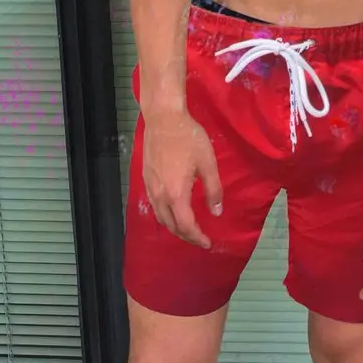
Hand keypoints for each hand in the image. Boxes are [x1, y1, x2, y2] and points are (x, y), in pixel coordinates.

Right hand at [142, 110, 222, 248]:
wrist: (164, 119)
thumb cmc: (189, 139)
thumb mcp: (208, 163)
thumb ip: (213, 190)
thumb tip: (216, 212)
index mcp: (176, 194)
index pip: (186, 225)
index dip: (197, 237)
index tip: (208, 243)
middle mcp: (160, 196)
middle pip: (171, 225)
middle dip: (186, 236)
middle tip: (200, 239)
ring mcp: (150, 188)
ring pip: (161, 217)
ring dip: (175, 227)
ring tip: (189, 229)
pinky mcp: (146, 180)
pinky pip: (155, 207)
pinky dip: (166, 216)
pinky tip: (175, 211)